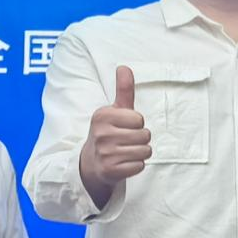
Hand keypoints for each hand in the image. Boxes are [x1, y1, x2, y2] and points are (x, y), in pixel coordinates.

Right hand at [81, 65, 152, 196]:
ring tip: (125, 152)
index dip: (137, 124)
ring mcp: (105, 153)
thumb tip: (124, 67)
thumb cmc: (109, 133)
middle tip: (125, 141)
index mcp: (102, 115)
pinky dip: (136, 166)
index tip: (124, 127)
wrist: (92, 163)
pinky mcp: (110, 171)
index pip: (140, 119)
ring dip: (140, 153)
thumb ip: (123, 90)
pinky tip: (123, 164)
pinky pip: (140, 166)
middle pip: (145, 135)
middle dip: (140, 139)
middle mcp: (101, 134)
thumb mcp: (114, 111)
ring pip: (145, 151)